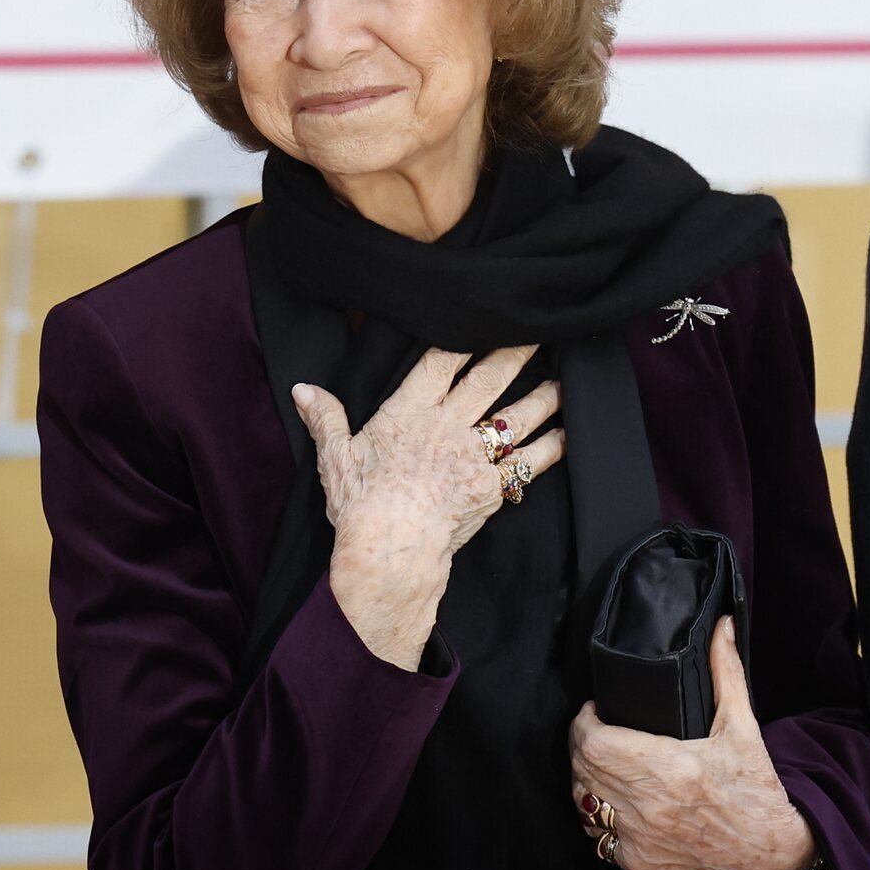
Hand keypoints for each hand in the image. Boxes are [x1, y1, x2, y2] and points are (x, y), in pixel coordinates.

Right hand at [291, 344, 564, 667]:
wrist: (391, 550)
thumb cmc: (360, 505)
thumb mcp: (334, 457)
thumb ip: (325, 417)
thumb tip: (302, 388)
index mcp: (409, 412)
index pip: (441, 362)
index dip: (464, 338)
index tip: (483, 319)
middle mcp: (448, 425)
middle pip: (489, 379)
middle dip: (515, 353)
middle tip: (537, 332)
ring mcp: (474, 454)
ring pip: (517, 414)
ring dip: (544, 396)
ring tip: (563, 379)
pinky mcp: (492, 486)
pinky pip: (531, 461)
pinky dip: (552, 446)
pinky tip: (568, 432)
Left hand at [569, 616, 816, 869]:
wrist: (777, 860)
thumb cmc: (757, 793)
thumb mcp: (743, 728)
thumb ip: (726, 672)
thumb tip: (723, 626)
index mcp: (671, 769)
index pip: (592, 742)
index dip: (585, 722)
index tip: (597, 711)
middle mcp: (650, 808)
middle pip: (581, 768)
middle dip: (583, 745)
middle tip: (599, 731)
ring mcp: (641, 841)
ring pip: (582, 802)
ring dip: (585, 779)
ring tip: (604, 763)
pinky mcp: (639, 866)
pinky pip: (596, 836)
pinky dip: (598, 816)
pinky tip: (614, 800)